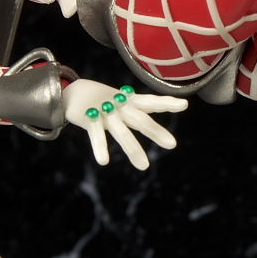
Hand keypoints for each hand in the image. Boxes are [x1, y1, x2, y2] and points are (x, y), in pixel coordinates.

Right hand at [62, 79, 186, 169]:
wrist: (71, 91)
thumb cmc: (102, 99)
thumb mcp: (121, 103)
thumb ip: (137, 113)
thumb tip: (154, 126)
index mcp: (130, 101)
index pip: (151, 101)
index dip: (167, 103)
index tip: (185, 104)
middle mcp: (120, 106)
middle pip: (141, 120)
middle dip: (156, 132)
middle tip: (172, 144)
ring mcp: (106, 113)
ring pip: (122, 132)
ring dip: (133, 150)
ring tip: (144, 166)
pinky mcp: (89, 120)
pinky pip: (96, 136)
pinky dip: (100, 148)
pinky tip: (104, 162)